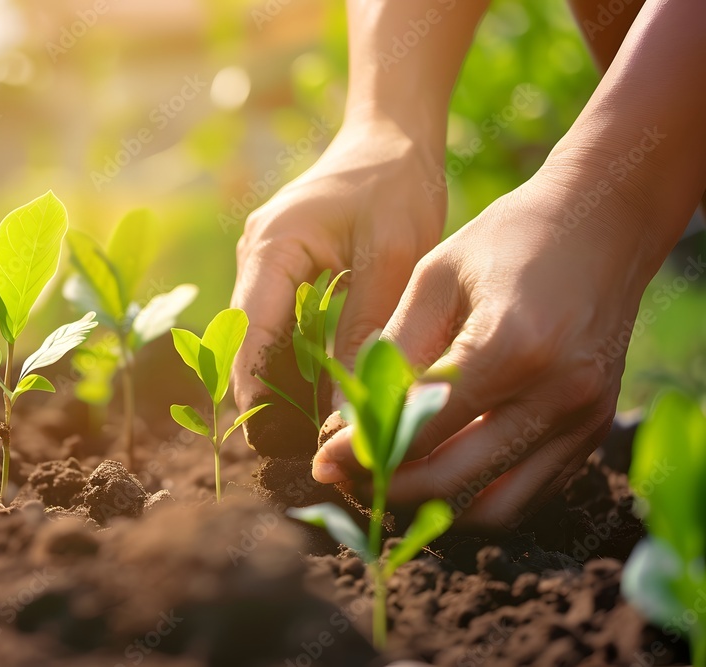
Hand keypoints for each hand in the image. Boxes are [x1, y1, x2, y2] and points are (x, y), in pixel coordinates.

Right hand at [231, 119, 445, 455]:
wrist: (391, 137)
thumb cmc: (396, 186)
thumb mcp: (393, 257)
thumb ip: (364, 330)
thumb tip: (342, 407)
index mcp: (272, 246)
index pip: (249, 333)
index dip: (253, 390)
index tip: (269, 441)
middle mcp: (255, 256)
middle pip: (247, 341)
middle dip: (266, 395)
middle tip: (293, 449)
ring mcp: (264, 263)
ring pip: (261, 338)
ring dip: (280, 382)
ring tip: (309, 433)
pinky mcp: (282, 270)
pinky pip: (279, 325)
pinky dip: (295, 359)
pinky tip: (319, 394)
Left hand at [312, 169, 663, 530]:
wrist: (606, 222)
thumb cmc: (509, 238)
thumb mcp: (434, 279)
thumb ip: (393, 353)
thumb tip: (346, 425)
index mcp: (510, 345)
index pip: (420, 427)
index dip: (362, 451)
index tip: (322, 459)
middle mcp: (557, 393)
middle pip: (453, 480)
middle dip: (388, 487)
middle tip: (346, 476)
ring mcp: (584, 419)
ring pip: (494, 507)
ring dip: (434, 504)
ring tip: (388, 478)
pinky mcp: (594, 431)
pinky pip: (527, 492)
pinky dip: (478, 494)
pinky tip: (438, 468)